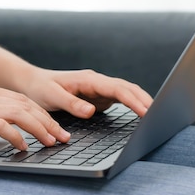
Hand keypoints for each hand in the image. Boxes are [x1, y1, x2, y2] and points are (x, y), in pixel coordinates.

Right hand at [0, 82, 70, 150]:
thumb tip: (6, 129)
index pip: (20, 98)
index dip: (41, 112)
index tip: (54, 126)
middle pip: (26, 104)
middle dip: (48, 120)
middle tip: (63, 136)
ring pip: (20, 112)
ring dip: (40, 128)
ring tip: (52, 142)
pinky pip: (3, 126)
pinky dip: (18, 137)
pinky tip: (24, 147)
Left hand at [20, 68, 152, 118]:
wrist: (33, 83)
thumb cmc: (41, 89)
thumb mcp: (52, 97)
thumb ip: (71, 104)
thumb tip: (91, 111)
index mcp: (89, 79)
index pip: (117, 89)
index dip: (133, 100)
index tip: (146, 111)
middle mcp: (98, 82)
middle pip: (128, 88)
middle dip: (145, 100)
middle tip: (161, 115)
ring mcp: (100, 89)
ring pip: (127, 92)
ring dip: (142, 101)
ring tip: (157, 115)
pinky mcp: (99, 97)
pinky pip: (121, 99)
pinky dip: (133, 105)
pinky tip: (142, 114)